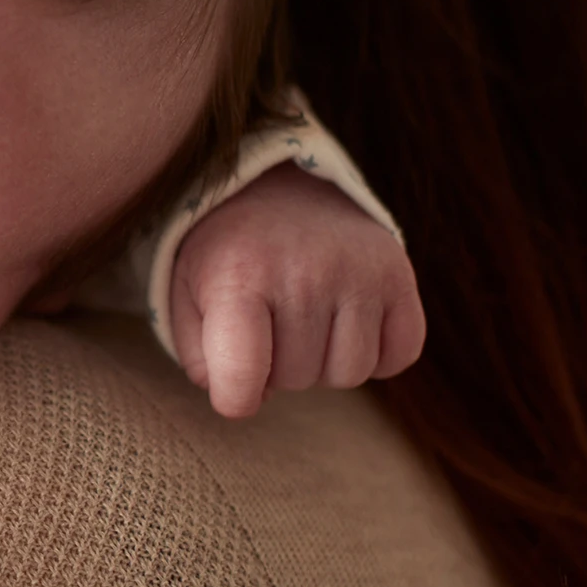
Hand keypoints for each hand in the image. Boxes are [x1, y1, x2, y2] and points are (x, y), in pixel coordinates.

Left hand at [171, 161, 425, 417]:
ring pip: (349, 374)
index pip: (242, 374)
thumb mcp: (187, 294)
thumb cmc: (226, 254)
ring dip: (324, 364)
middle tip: (269, 327)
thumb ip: (200, 356)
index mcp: (238, 278)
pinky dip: (376, 355)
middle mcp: (303, 273)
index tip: (234, 391)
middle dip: (278, 368)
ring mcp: (358, 272)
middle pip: (297, 379)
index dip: (235, 399)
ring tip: (304, 323)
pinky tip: (346, 324)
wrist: (278, 186)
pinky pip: (399, 356)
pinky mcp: (399, 275)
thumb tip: (244, 400)